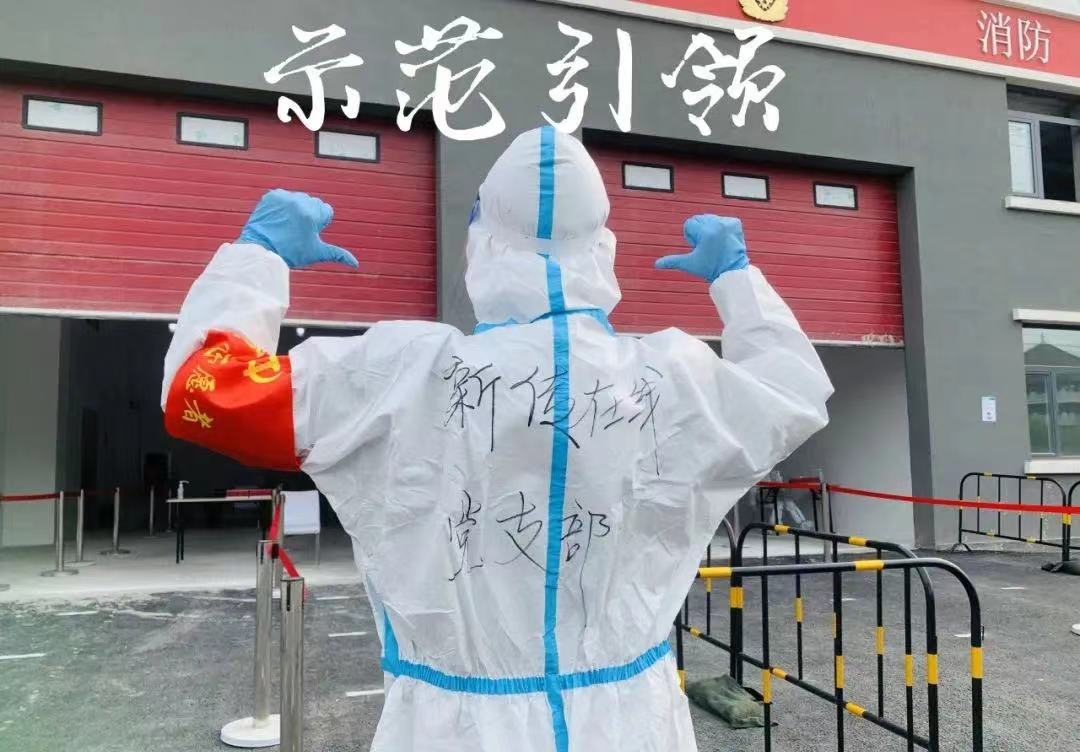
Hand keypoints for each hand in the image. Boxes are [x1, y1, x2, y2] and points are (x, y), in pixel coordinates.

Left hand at [238, 189, 357, 268]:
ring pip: (299, 199)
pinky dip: (283, 205)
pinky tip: (279, 219)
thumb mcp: (316, 253)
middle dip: (309, 215)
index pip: (326, 210)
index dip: (320, 223)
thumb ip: (337, 254)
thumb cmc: (291, 254)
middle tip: (296, 231)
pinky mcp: (272, 196)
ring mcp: (284, 198)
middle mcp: (298, 202)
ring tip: (287, 226)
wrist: (261, 250)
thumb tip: (356, 264)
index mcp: (312, 214)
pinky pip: (285, 197)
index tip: (308, 233)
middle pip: (314, 203)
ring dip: (297, 209)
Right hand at [654, 214, 748, 282]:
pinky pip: (722, 219)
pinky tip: (722, 240)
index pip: (690, 224)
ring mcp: (727, 223)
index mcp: (706, 231)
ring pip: (710, 218)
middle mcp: (717, 224)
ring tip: (715, 243)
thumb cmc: (710, 268)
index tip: (699, 247)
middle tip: (707, 246)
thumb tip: (656, 264)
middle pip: (699, 219)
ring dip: (709, 229)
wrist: (731, 272)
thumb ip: (672, 261)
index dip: (691, 237)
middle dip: (699, 231)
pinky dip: (721, 227)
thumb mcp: (689, 264)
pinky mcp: (735, 223)